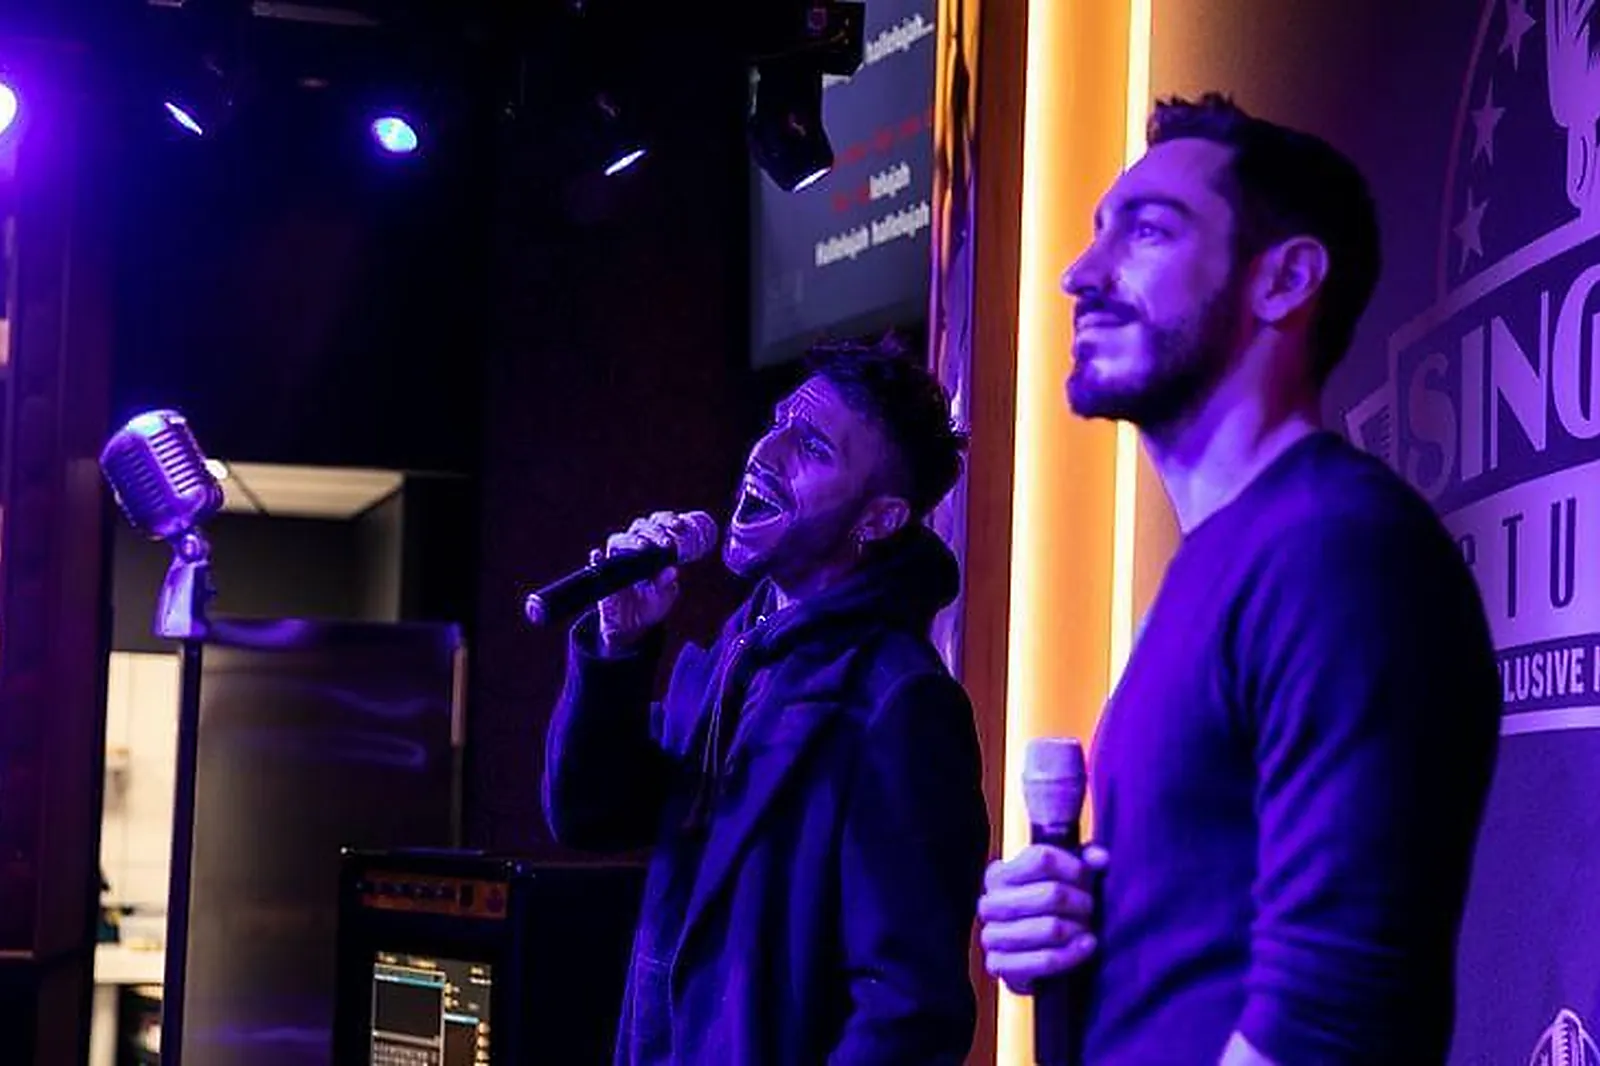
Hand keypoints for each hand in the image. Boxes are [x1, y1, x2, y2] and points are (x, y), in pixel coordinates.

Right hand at [596, 512, 691, 654]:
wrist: (631, 626)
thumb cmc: (650, 604)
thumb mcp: (663, 596)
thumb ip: (666, 584)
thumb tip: (673, 570)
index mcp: (653, 548)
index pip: (658, 525)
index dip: (667, 521)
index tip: (679, 526)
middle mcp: (634, 549)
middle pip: (639, 528)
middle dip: (653, 531)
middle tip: (666, 543)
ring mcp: (616, 560)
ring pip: (618, 541)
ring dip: (631, 541)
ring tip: (643, 547)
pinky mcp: (602, 576)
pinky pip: (596, 564)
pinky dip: (597, 559)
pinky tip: (598, 555)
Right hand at [978, 843, 1108, 992]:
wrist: (1027, 955)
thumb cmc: (1047, 910)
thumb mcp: (1062, 879)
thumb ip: (1082, 862)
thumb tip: (1101, 858)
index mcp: (999, 874)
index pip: (1042, 858)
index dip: (1073, 867)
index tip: (1088, 877)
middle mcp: (989, 903)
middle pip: (1051, 893)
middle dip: (1081, 902)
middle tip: (1092, 908)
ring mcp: (991, 936)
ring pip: (1051, 928)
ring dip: (1078, 929)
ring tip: (1088, 929)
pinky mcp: (999, 966)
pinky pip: (1046, 960)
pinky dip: (1072, 954)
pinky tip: (1086, 946)